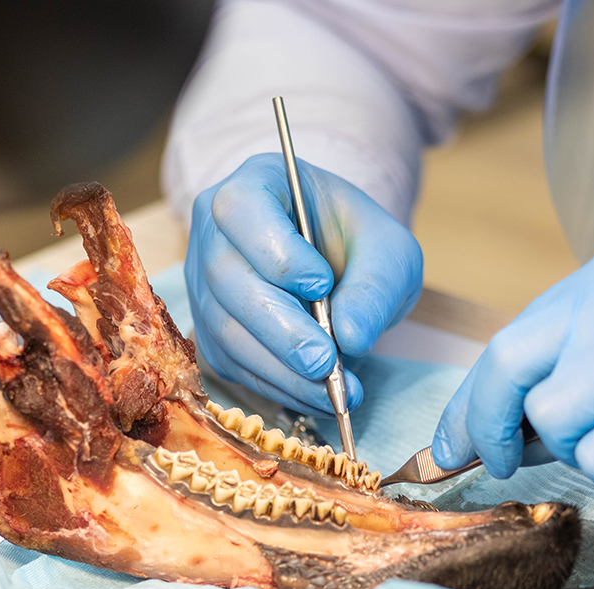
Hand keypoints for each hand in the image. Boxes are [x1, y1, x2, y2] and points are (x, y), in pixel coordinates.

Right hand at [185, 154, 422, 414]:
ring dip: (281, 367)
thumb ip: (376, 287)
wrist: (340, 267)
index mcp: (254, 185)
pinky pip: (234, 364)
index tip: (322, 284)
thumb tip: (352, 337)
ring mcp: (205, 285)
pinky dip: (278, 386)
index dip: (275, 251)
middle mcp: (214, 232)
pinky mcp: (212, 332)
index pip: (242, 210)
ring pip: (226, 329)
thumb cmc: (358, 245)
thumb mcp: (388, 253)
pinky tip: (318, 396)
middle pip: (227, 278)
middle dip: (280, 327)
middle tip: (326, 361)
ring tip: (335, 389)